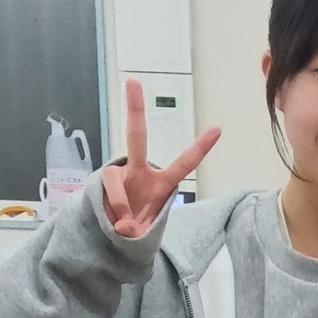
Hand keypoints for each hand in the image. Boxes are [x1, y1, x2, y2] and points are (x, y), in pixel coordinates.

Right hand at [102, 78, 220, 237]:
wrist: (108, 235)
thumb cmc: (135, 228)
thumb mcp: (143, 233)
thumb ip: (137, 230)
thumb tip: (124, 228)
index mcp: (161, 183)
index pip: (185, 163)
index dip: (200, 147)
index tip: (218, 128)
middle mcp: (139, 173)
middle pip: (136, 138)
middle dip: (134, 110)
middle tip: (132, 81)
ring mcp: (118, 177)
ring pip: (114, 181)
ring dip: (121, 206)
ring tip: (125, 227)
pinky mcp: (99, 185)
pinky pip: (106, 194)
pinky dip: (112, 211)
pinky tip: (114, 224)